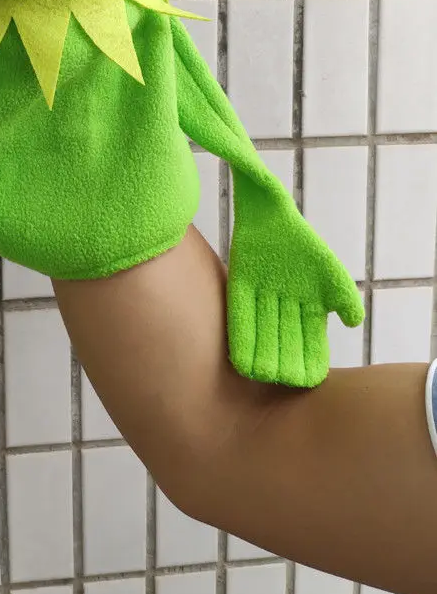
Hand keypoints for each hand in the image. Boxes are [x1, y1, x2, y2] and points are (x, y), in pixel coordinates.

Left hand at [226, 174, 363, 387]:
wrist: (272, 212)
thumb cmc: (304, 243)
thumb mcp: (330, 271)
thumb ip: (344, 297)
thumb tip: (355, 323)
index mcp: (306, 305)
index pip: (309, 339)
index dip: (309, 359)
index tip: (310, 379)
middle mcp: (281, 305)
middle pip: (283, 338)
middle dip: (285, 360)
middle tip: (284, 381)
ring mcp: (260, 297)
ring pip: (262, 331)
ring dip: (263, 354)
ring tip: (264, 376)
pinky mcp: (239, 286)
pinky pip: (241, 315)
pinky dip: (242, 336)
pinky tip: (242, 356)